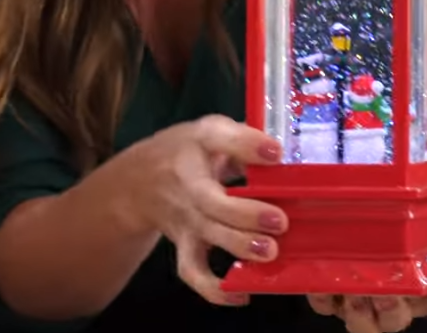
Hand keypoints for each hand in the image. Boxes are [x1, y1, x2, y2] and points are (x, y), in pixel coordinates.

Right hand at [129, 114, 286, 305]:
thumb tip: (290, 158)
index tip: (275, 153)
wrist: (136, 181)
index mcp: (201, 141)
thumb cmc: (190, 153)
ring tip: (269, 251)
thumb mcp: (215, 133)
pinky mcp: (183, 243)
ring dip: (238, 245)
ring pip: (207, 235)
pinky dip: (213, 288)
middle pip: (211, 201)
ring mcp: (185, 215)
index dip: (247, 144)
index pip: (219, 137)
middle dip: (246, 214)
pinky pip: (193, 270)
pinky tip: (241, 293)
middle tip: (279, 221)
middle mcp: (188, 180)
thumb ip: (249, 141)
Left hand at [307, 162, 426, 332]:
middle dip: (393, 308)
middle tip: (390, 290)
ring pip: (364, 324)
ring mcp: (364, 303)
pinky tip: (320, 281)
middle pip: (399, 319)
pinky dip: (322, 297)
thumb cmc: (394, 214)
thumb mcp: (415, 201)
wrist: (358, 212)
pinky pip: (326, 306)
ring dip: (358, 311)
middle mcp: (396, 300)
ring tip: (353, 288)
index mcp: (423, 282)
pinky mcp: (333, 297)